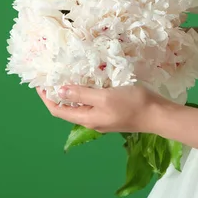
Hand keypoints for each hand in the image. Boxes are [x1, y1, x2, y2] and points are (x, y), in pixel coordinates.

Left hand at [36, 84, 168, 132]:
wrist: (158, 115)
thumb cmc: (131, 104)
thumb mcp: (103, 97)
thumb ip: (81, 94)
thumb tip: (59, 92)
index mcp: (87, 118)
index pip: (58, 111)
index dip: (47, 98)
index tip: (40, 83)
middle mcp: (92, 121)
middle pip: (67, 110)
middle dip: (57, 95)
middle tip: (52, 76)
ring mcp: (102, 118)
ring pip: (80, 106)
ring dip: (71, 93)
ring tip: (67, 76)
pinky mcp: (112, 113)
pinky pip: (92, 103)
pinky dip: (85, 92)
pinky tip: (89, 81)